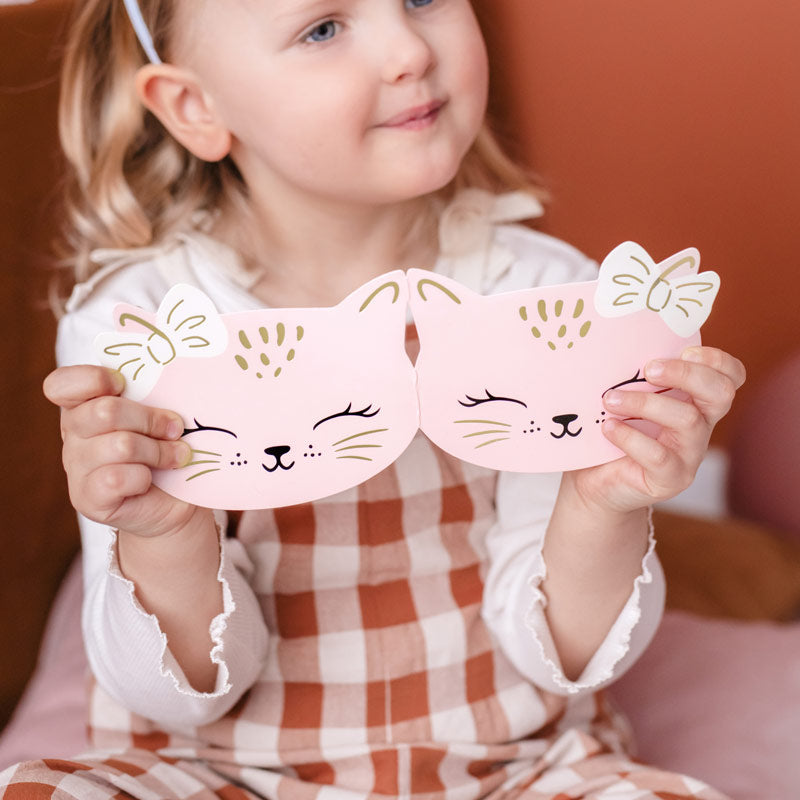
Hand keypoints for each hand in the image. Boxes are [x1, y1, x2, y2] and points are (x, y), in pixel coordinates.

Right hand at [43, 364, 200, 536]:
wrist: (176, 499)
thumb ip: (156, 393)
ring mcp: (76, 468)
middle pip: (105, 411)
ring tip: (176, 456)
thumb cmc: (169, 447)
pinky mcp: (87, 498)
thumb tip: (178, 380)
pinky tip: (151, 481)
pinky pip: (116, 478)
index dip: (93, 379)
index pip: (63, 384)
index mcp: (85, 405)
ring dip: (158, 451)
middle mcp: (73, 434)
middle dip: (151, 419)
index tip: (124, 384)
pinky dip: (143, 478)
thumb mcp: (162, 412)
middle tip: (175, 428)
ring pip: (120, 446)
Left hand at [571, 345, 745, 514]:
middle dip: (686, 374)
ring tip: (609, 400)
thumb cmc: (608, 429)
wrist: (592, 480)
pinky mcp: (670, 478)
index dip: (717, 360)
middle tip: (648, 369)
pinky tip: (608, 428)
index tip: (684, 349)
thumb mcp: (621, 395)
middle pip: (720, 393)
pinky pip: (658, 455)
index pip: (730, 376)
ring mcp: (688, 454)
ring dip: (645, 403)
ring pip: (687, 420)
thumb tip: (604, 337)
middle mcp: (700, 425)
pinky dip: (630, 437)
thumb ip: (628, 373)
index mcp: (694, 400)